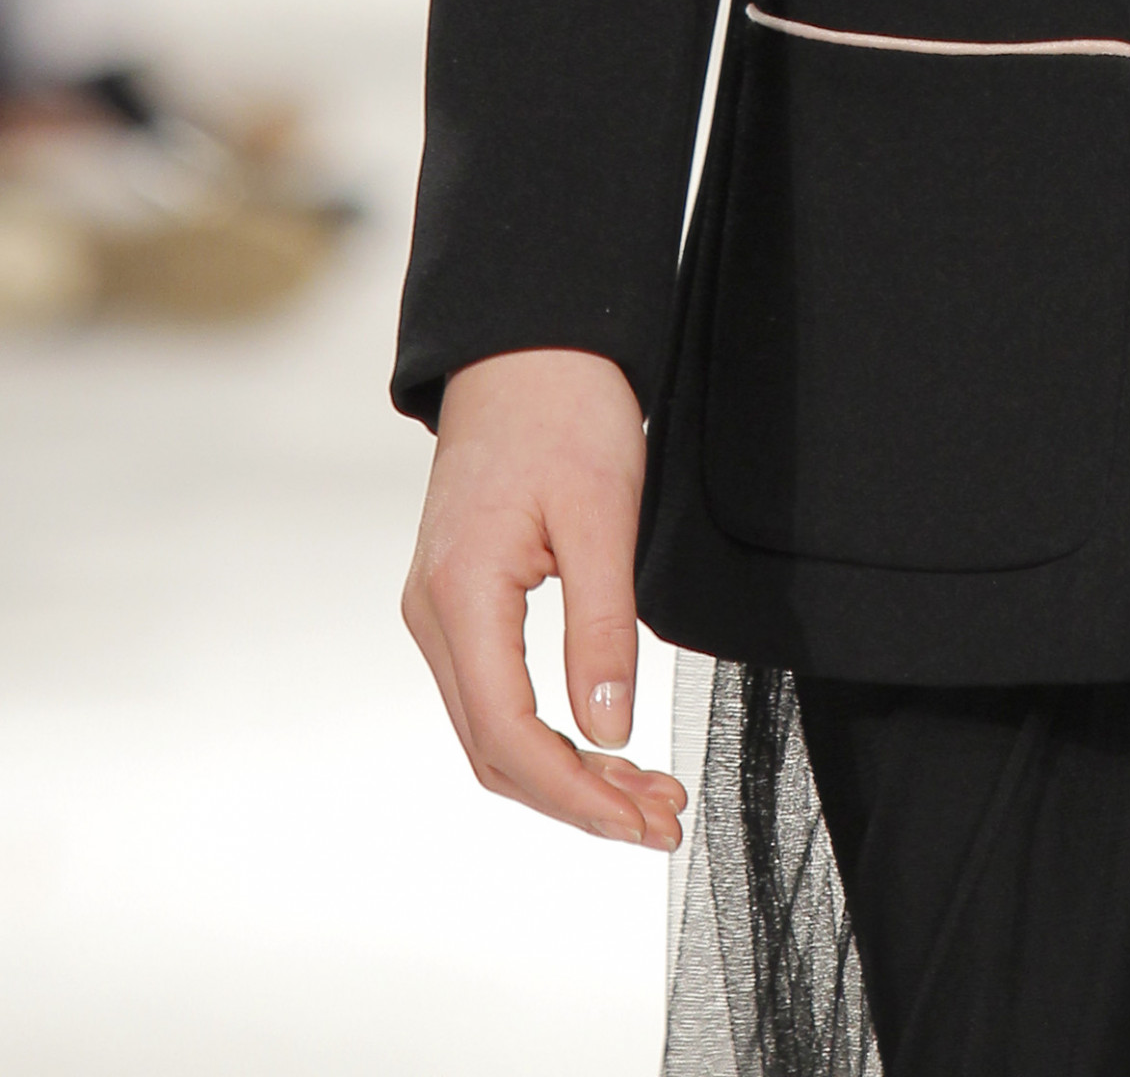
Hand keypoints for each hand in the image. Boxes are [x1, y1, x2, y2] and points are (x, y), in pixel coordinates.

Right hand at [402, 346, 686, 847]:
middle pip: (494, 750)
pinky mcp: (461, 601)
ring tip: (646, 796)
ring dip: (567, 774)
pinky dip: (548, 734)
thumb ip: (603, 628)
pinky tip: (604, 745)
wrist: (527, 343)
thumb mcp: (602, 515)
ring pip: (492, 731)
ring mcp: (441, 611)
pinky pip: (495, 695)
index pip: (507, 734)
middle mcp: (434, 614)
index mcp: (460, 594)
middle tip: (661, 819)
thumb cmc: (565, 408)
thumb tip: (610, 730)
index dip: (575, 792)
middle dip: (577, 799)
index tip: (641, 819)